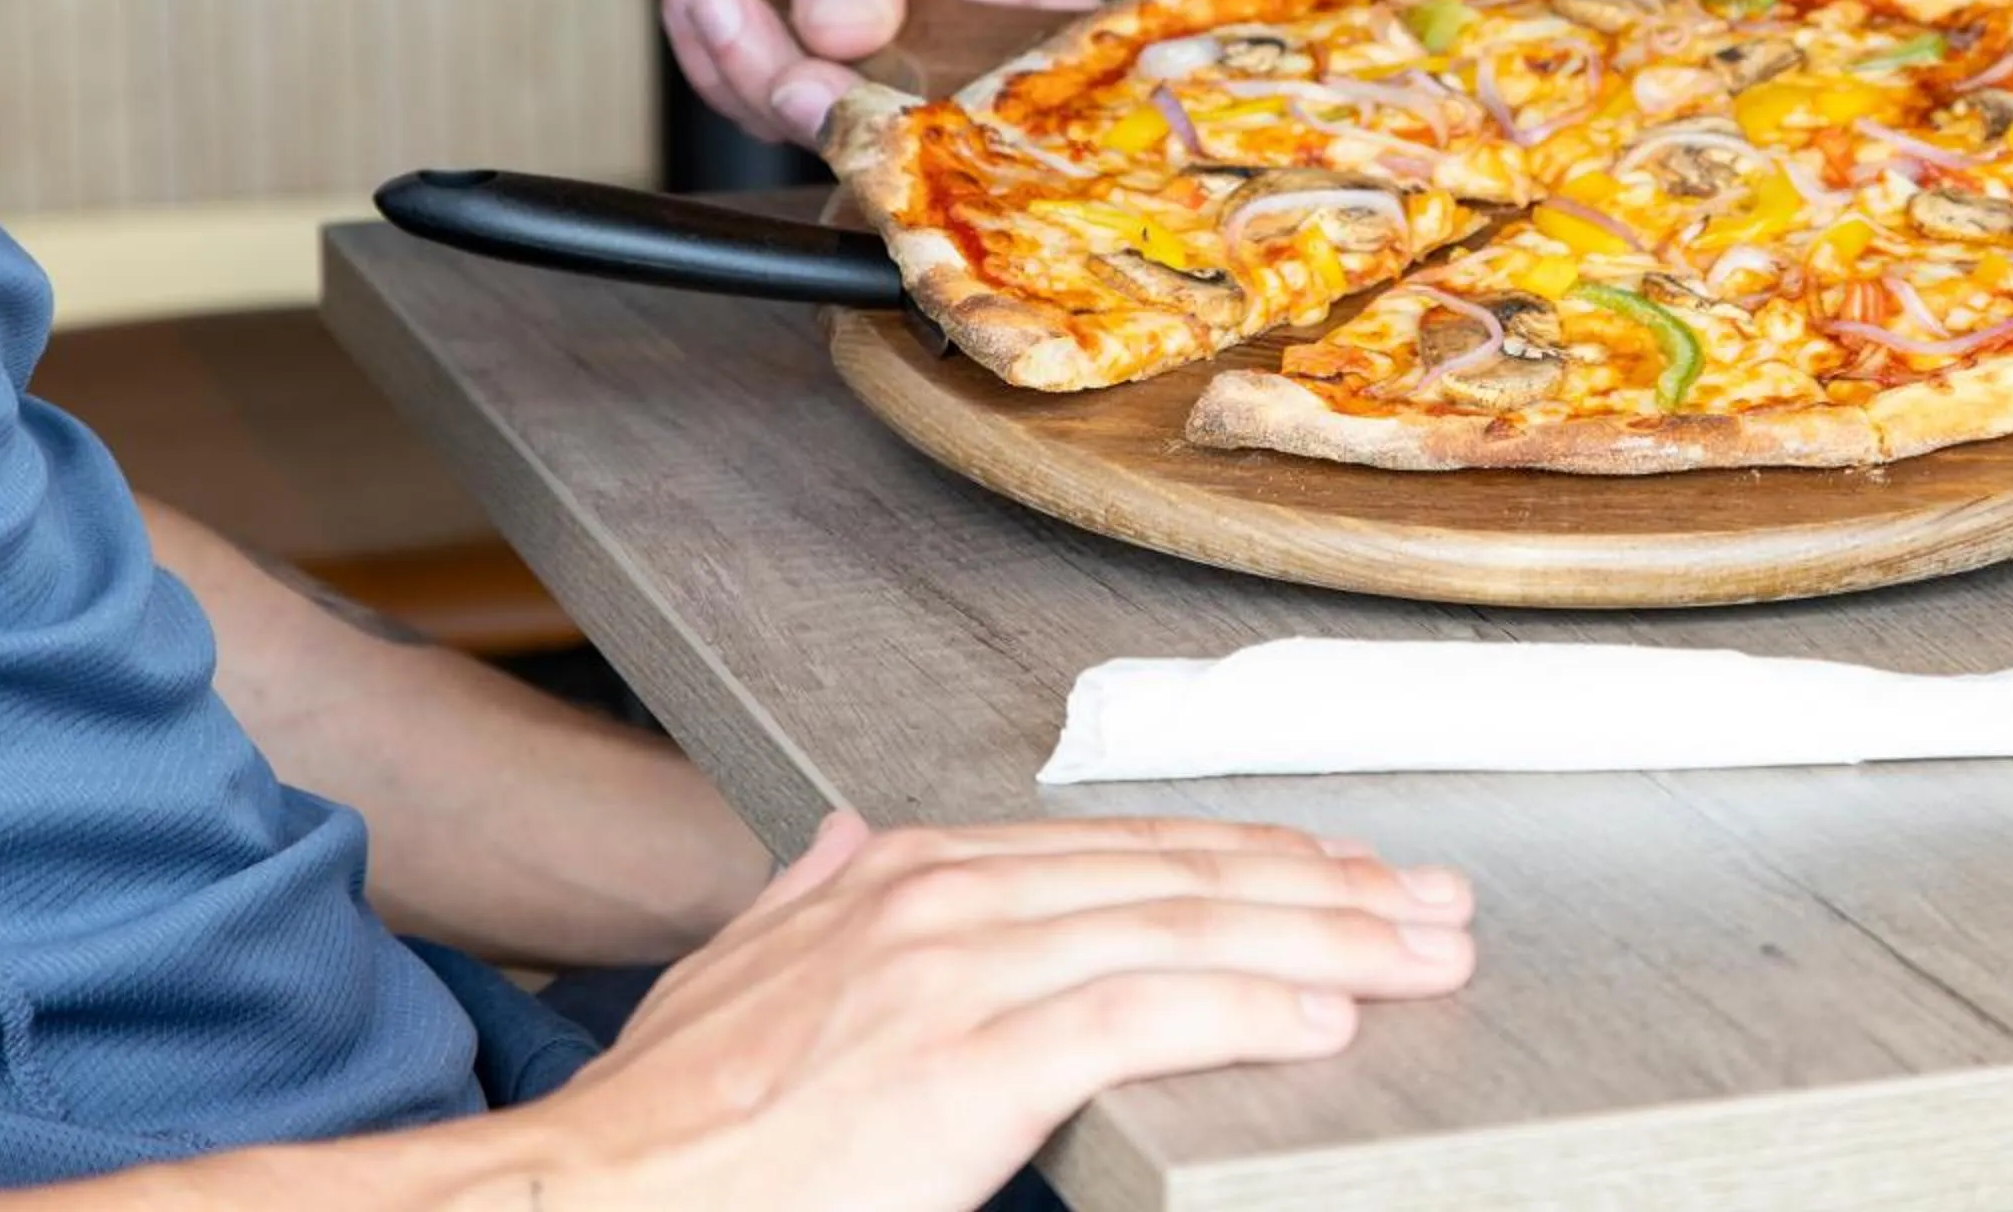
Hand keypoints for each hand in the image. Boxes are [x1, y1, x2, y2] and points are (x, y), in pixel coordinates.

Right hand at [525, 812, 1474, 1211]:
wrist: (580, 1202)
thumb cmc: (665, 1128)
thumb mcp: (733, 980)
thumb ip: (806, 901)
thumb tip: (845, 838)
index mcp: (907, 883)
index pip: (1121, 855)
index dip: (1246, 862)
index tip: (1341, 873)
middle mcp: (946, 904)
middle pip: (1178, 880)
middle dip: (1322, 889)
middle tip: (1432, 902)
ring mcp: (958, 978)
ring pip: (1182, 935)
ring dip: (1323, 940)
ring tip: (1419, 954)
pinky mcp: (964, 1067)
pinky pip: (1135, 1019)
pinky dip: (1241, 1010)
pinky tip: (1321, 1017)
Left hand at [657, 0, 1099, 147]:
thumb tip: (844, 33)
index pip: (1038, 85)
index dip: (983, 122)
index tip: (910, 111)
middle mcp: (958, 34)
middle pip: (921, 129)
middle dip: (837, 106)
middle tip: (787, 72)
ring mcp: (876, 56)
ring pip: (825, 127)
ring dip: (752, 74)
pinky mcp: (801, 60)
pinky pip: (755, 107)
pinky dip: (712, 60)